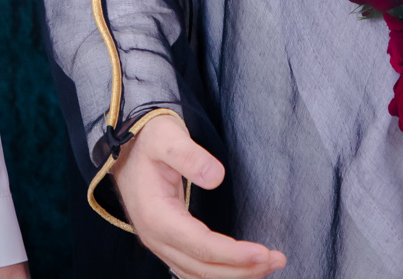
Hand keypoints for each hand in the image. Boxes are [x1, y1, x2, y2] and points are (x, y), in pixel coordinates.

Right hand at [111, 112, 284, 278]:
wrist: (126, 146)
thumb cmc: (148, 140)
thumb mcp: (167, 138)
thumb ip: (189, 156)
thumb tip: (216, 177)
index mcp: (157, 216)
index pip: (201, 245)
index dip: (234, 253)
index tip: (263, 252)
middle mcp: (155, 237)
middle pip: (203, 267)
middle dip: (242, 268)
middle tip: (277, 259)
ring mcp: (159, 243)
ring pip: (198, 273)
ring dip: (233, 274)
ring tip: (266, 265)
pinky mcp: (166, 242)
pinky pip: (192, 268)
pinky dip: (217, 273)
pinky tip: (239, 269)